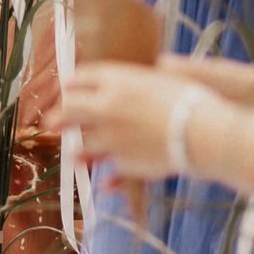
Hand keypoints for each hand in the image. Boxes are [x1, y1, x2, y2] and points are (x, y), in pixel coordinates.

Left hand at [54, 60, 197, 195]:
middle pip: (71, 108)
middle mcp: (105, 106)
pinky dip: (109, 176)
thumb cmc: (191, 100)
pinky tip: (105, 182)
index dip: (74, 83)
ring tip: (74, 154)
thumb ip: (139, 80)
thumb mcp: (164, 79)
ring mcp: (111, 135)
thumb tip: (144, 71)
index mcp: (116, 80)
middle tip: (49, 123)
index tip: (68, 88)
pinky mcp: (122, 160)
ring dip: (78, 149)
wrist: (204, 133)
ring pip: (84, 142)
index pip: (82, 77)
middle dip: (59, 115)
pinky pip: (110, 167)